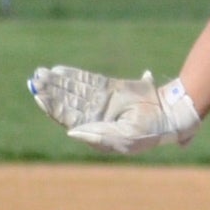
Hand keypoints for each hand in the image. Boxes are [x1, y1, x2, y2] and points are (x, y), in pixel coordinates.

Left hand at [29, 65, 199, 154]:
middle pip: (69, 102)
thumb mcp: (124, 139)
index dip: (54, 108)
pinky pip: (89, 80)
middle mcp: (98, 117)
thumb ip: (98, 136)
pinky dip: (74, 75)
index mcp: (97, 132)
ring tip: (40, 74)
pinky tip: (59, 71)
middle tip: (36, 81)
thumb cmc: (150, 132)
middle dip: (52, 92)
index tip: (40, 98)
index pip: (69, 119)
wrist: (173, 115)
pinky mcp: (112, 88)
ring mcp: (104, 102)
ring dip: (58, 83)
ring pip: (76, 90)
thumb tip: (71, 132)